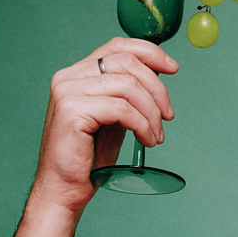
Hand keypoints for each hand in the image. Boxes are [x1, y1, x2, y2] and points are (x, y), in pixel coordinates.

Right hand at [31, 39, 178, 211]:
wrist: (64, 189)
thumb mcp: (114, 117)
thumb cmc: (89, 157)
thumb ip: (128, 94)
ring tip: (156, 135)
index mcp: (76, 74)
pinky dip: (142, 125)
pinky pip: (122, 109)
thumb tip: (158, 74)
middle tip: (168, 115)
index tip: (172, 68)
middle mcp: (68, 77)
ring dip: (151, 112)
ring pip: (128, 86)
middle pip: (127, 62)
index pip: (117, 46)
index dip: (149, 52)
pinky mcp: (72, 111)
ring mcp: (68, 92)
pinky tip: (146, 140)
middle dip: (157, 88)